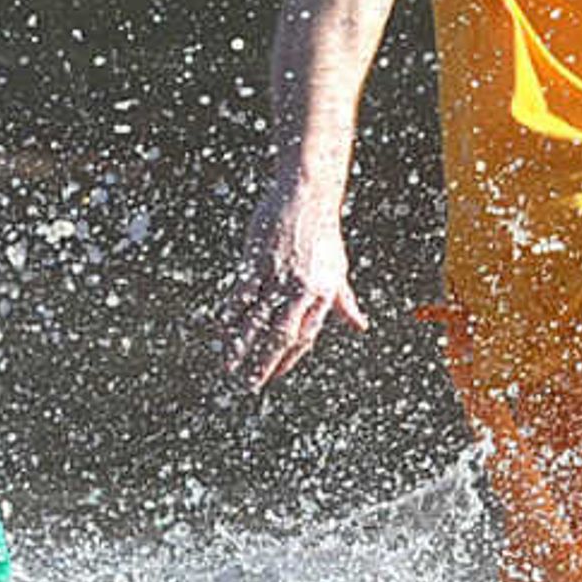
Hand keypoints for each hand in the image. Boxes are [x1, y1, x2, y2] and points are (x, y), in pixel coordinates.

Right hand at [222, 176, 366, 390]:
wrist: (307, 197)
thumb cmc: (323, 235)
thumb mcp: (338, 270)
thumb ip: (344, 302)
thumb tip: (360, 325)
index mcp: (321, 294)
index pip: (305, 336)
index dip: (287, 360)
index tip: (272, 377)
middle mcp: (301, 288)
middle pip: (281, 334)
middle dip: (264, 362)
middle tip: (249, 384)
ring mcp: (279, 274)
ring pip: (259, 317)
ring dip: (243, 344)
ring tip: (229, 365)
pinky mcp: (259, 259)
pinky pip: (243, 293)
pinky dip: (231, 313)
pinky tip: (221, 329)